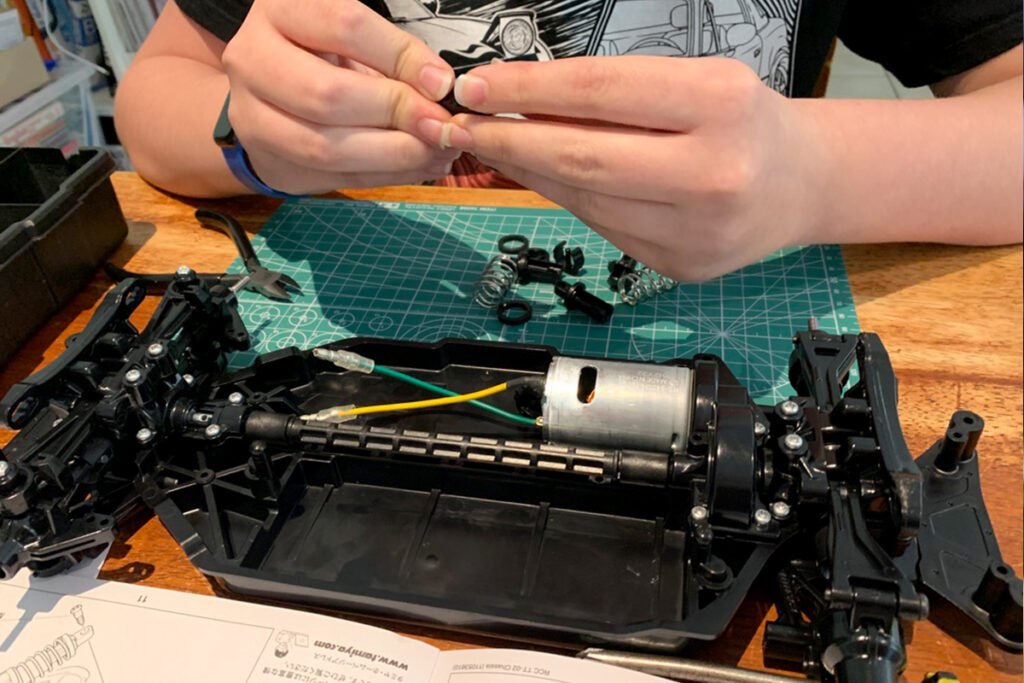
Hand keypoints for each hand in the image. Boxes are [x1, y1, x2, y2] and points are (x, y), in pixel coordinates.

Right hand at [220, 0, 462, 193]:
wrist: (270, 93)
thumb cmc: (323, 55)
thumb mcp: (356, 39)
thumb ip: (394, 56)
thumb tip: (439, 88)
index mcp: (280, 10)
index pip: (345, 26)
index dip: (399, 57)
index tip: (441, 83)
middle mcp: (254, 59)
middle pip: (328, 94)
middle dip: (396, 113)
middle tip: (441, 127)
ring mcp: (251, 115)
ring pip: (325, 146)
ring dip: (393, 155)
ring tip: (436, 152)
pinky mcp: (270, 160)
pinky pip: (333, 176)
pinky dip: (385, 175)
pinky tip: (418, 166)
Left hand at [446, 57, 828, 280]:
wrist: (800, 185)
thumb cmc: (743, 120)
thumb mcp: (694, 82)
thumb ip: (615, 97)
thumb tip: (519, 104)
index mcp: (721, 104)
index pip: (597, 93)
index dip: (525, 90)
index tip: (476, 88)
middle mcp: (713, 172)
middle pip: (582, 156)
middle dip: (509, 139)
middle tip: (462, 125)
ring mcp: (696, 230)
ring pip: (583, 197)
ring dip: (527, 171)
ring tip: (493, 146)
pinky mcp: (679, 266)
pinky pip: (600, 226)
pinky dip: (563, 198)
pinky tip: (539, 176)